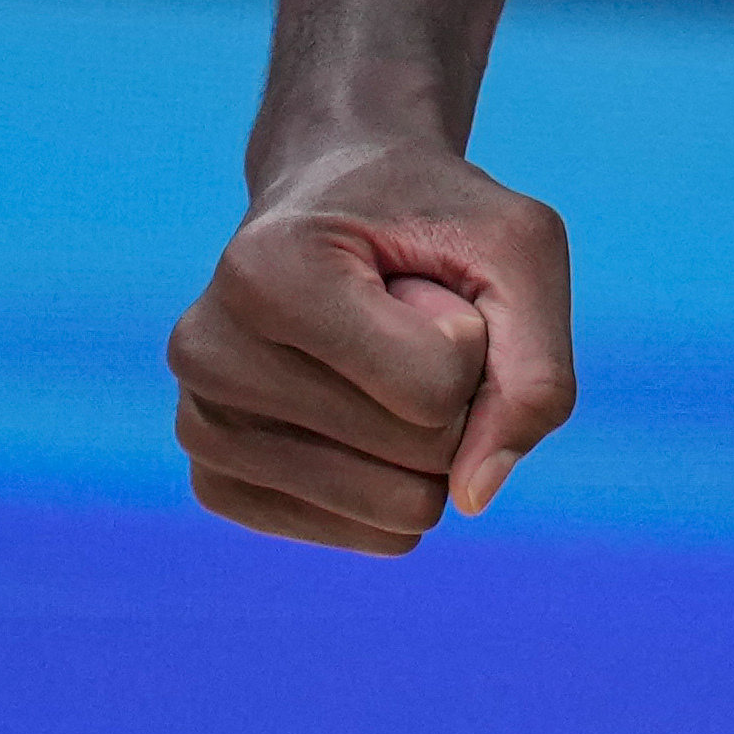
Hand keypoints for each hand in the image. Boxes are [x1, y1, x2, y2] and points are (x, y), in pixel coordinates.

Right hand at [167, 132, 577, 553]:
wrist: (336, 198)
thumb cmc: (432, 215)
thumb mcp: (517, 248)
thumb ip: (534, 370)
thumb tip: (474, 498)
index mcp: (265, 272)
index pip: (436, 386)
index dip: (472, 336)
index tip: (424, 277)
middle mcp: (207, 353)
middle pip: (420, 452)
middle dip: (455, 390)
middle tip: (403, 314)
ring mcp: (199, 427)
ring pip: (397, 510)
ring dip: (429, 438)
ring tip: (377, 354)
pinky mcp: (216, 484)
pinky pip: (370, 535)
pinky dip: (397, 478)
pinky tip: (352, 401)